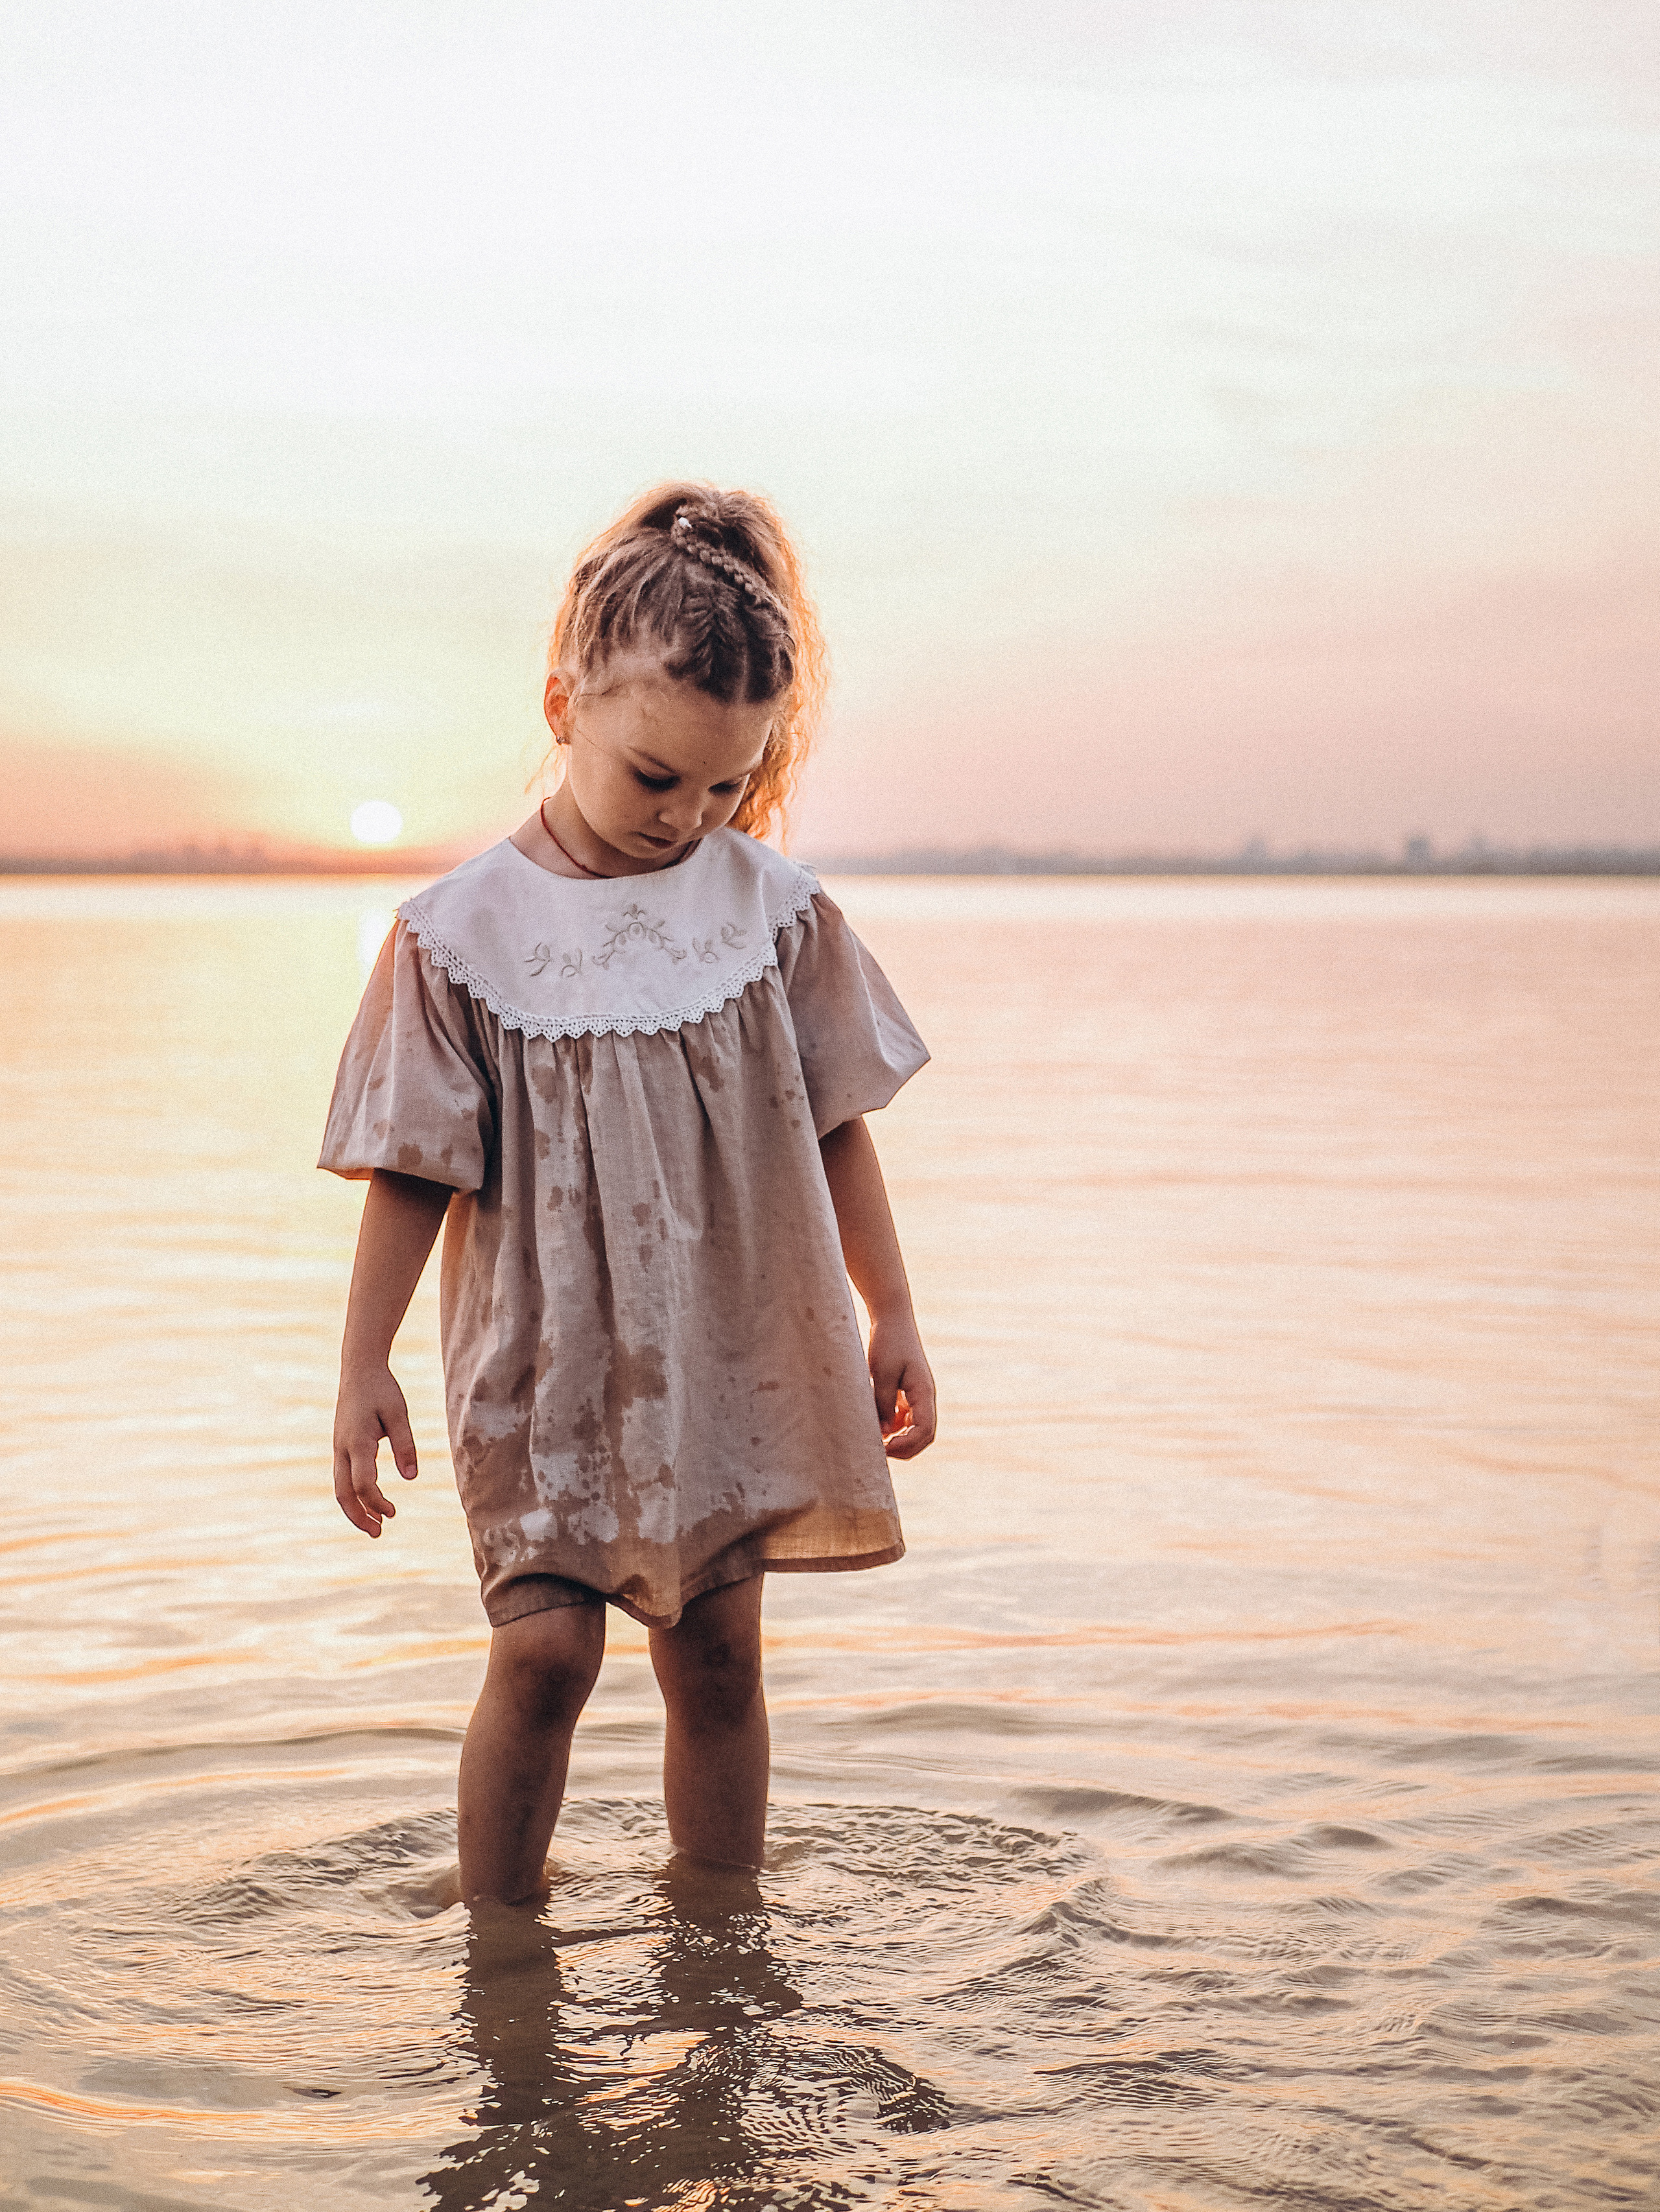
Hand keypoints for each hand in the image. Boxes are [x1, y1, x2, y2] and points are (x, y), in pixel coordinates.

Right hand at [332, 1362, 418, 1535]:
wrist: (359, 1369)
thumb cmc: (382, 1390)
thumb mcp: (399, 1413)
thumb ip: (406, 1445)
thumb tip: (411, 1478)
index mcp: (357, 1441)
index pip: (362, 1483)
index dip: (376, 1502)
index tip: (393, 1513)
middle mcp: (342, 1448)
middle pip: (342, 1493)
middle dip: (358, 1517)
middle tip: (378, 1534)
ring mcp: (338, 1448)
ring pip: (340, 1487)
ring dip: (355, 1508)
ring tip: (376, 1524)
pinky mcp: (341, 1446)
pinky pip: (343, 1477)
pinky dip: (354, 1494)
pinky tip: (370, 1501)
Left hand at [868, 1313, 936, 1458]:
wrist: (892, 1317)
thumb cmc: (888, 1342)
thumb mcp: (882, 1373)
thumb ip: (883, 1404)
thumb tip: (883, 1432)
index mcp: (924, 1393)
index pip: (924, 1431)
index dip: (906, 1445)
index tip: (884, 1448)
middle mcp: (924, 1397)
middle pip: (923, 1436)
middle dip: (904, 1448)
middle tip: (879, 1452)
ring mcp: (917, 1395)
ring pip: (914, 1429)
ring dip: (898, 1438)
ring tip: (874, 1439)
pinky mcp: (906, 1392)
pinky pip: (904, 1418)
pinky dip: (892, 1426)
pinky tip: (875, 1424)